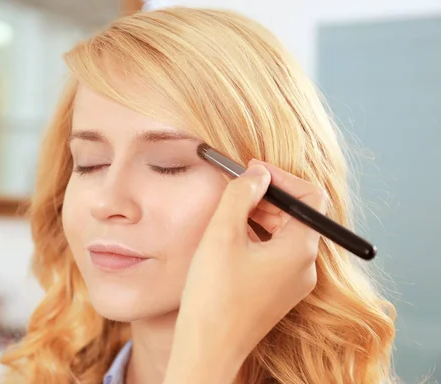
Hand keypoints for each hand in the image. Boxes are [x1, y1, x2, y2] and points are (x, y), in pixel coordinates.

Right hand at [164, 159, 326, 383]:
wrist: (208, 348)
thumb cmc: (214, 294)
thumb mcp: (223, 233)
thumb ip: (241, 194)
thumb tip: (256, 174)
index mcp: (300, 249)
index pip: (310, 198)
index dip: (282, 178)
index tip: (251, 171)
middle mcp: (305, 266)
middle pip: (297, 215)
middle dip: (267, 195)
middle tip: (236, 185)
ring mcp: (293, 282)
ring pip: (285, 234)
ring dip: (260, 214)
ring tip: (229, 209)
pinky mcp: (277, 292)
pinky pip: (275, 253)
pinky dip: (258, 236)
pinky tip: (231, 235)